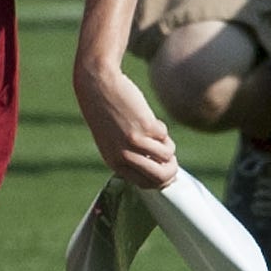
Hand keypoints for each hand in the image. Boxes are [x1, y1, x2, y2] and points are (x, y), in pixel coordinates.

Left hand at [76, 63, 179, 189]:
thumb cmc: (108, 112)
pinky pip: (164, 134)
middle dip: (172, 167)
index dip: (161, 177)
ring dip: (166, 142)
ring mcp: (134, 143)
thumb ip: (132, 156)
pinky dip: (160, 127)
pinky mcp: (144, 127)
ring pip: (168, 154)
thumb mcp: (114, 140)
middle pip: (161, 176)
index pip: (147, 184)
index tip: (165, 165)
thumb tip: (163, 165)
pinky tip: (145, 116)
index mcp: (115, 163)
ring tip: (154, 130)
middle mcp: (124, 157)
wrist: (97, 86)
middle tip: (169, 153)